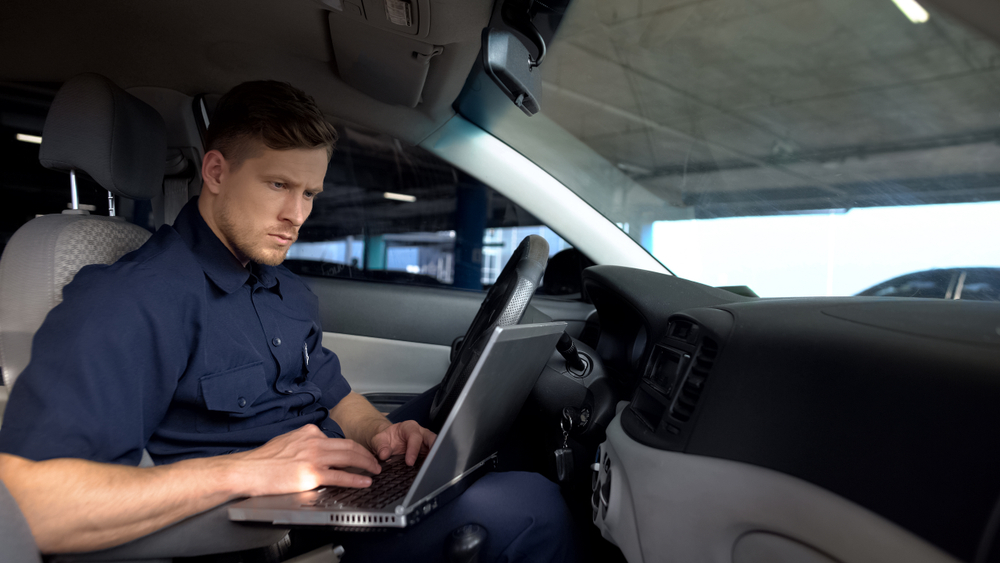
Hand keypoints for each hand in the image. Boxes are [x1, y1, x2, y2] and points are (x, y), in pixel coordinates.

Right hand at [226, 424, 381, 496]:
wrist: (248, 470)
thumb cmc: (263, 460)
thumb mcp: (288, 441)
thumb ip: (305, 444)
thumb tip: (317, 451)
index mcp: (309, 432)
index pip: (337, 439)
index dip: (353, 447)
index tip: (360, 453)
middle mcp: (314, 441)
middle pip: (349, 446)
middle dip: (366, 454)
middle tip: (375, 461)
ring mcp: (314, 457)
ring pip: (349, 458)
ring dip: (366, 464)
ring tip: (375, 470)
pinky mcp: (311, 474)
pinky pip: (340, 476)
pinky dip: (356, 478)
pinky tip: (364, 481)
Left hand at [369, 420, 436, 465]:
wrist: (388, 441)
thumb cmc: (386, 439)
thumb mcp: (378, 440)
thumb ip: (380, 446)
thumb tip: (384, 455)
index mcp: (409, 427)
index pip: (415, 436)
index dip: (413, 449)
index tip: (409, 463)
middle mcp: (421, 433)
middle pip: (432, 439)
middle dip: (434, 449)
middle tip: (431, 463)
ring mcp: (426, 442)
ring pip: (436, 447)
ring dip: (434, 458)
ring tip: (432, 469)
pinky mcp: (427, 451)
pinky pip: (432, 456)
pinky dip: (432, 463)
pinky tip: (430, 471)